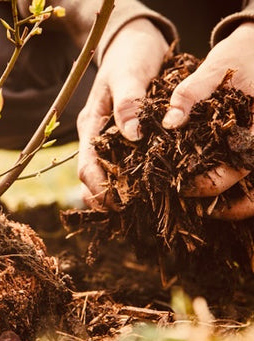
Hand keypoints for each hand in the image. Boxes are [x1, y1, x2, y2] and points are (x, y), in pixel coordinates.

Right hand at [77, 18, 168, 209]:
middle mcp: (97, 137)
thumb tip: (133, 135)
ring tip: (137, 207)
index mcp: (91, 125)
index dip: (99, 189)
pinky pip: (122, 164)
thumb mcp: (129, 74)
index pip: (86, 167)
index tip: (119, 203)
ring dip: (116, 193)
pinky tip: (146, 189)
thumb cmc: (130, 56)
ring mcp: (109, 138)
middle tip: (129, 212)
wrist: (133, 42)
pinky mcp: (124, 137)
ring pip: (105, 175)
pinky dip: (130, 180)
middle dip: (105, 198)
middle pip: (92, 178)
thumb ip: (128, 103)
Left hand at [161, 22, 253, 219]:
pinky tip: (208, 191)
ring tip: (200, 208)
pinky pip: (251, 181)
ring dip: (233, 205)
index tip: (180, 188)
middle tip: (190, 205)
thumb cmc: (239, 57)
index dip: (209, 185)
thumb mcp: (214, 69)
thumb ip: (190, 95)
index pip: (238, 170)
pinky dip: (235, 192)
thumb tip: (169, 123)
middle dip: (223, 205)